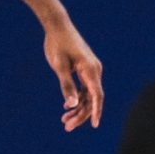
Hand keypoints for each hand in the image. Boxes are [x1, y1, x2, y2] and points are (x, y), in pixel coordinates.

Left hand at [41, 12, 103, 129]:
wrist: (57, 26)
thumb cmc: (57, 45)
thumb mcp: (59, 66)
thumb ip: (66, 86)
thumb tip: (72, 104)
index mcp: (91, 70)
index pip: (97, 95)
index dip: (96, 111)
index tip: (94, 125)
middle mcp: (95, 70)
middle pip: (92, 98)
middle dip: (81, 114)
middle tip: (66, 127)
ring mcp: (91, 70)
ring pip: (88, 95)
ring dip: (78, 108)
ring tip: (64, 121)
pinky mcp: (85, 69)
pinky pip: (85, 89)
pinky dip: (77, 99)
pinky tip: (67, 108)